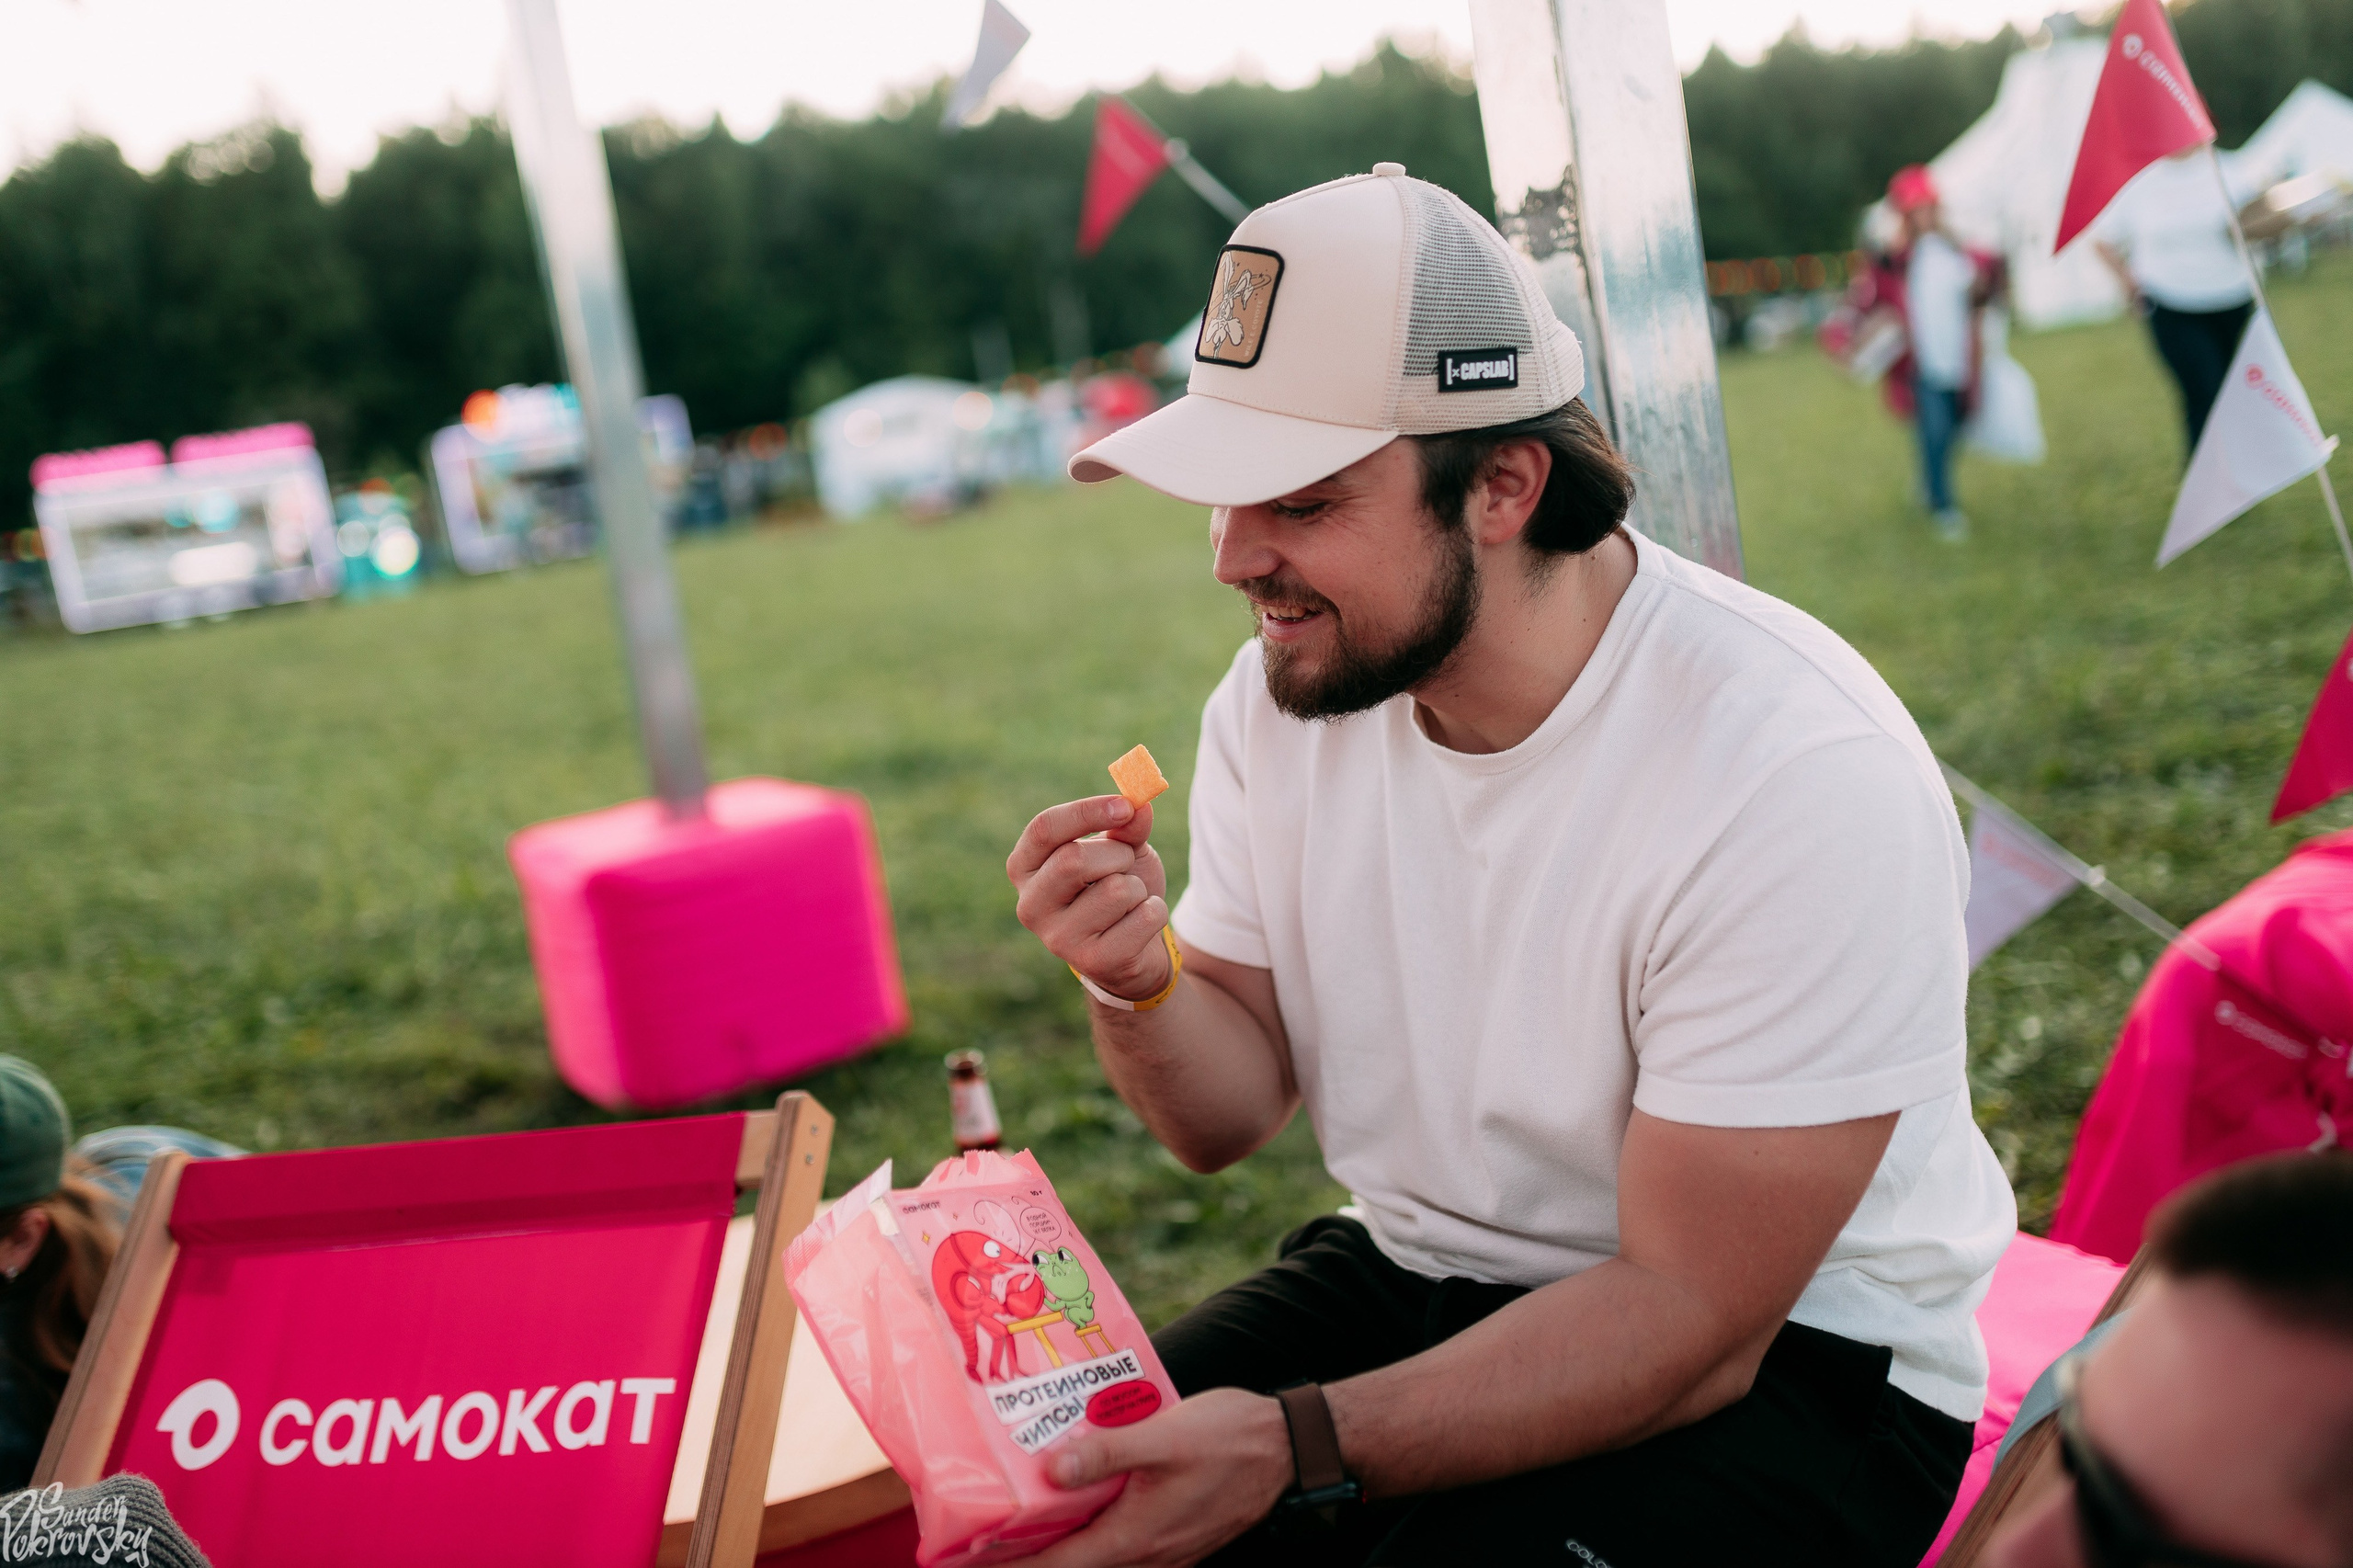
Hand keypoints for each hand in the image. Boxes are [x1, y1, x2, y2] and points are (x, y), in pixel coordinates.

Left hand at [1000, 1389, 1293, 1567]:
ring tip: (1017, 1526)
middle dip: (1025, 1561)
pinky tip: (1077, 1506)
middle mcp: (1146, 1556)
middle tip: (977, 1546)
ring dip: (1059, 1549)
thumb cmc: (1229, 1438)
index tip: (964, 1563)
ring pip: (1097, 1562)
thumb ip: (1106, 1453)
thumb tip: (1051, 1470)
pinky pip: (1121, 1550)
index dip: (1008, 1567)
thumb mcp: (1163, 1436)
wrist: (1289, 1448)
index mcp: (1134, 1537)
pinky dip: (1090, 1537)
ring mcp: (1163, 1552)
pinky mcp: (1174, 1538)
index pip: (1057, 1566)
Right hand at [1008, 795, 1171, 1000]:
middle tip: (1127, 864)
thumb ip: (1127, 826)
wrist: (1135, 947)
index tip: (1126, 805)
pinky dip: (1155, 912)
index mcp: (1025, 867)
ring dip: (1139, 888)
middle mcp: (1030, 905)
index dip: (1086, 812)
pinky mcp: (1093, 962)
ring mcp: (1058, 939)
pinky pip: (1142, 917)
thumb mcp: (1122, 849)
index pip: (1044, 828)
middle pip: (1074, 859)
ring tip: (1130, 902)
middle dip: (1117, 855)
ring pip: (1116, 890)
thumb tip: (1140, 806)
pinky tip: (1139, 925)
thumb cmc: (1117, 886)